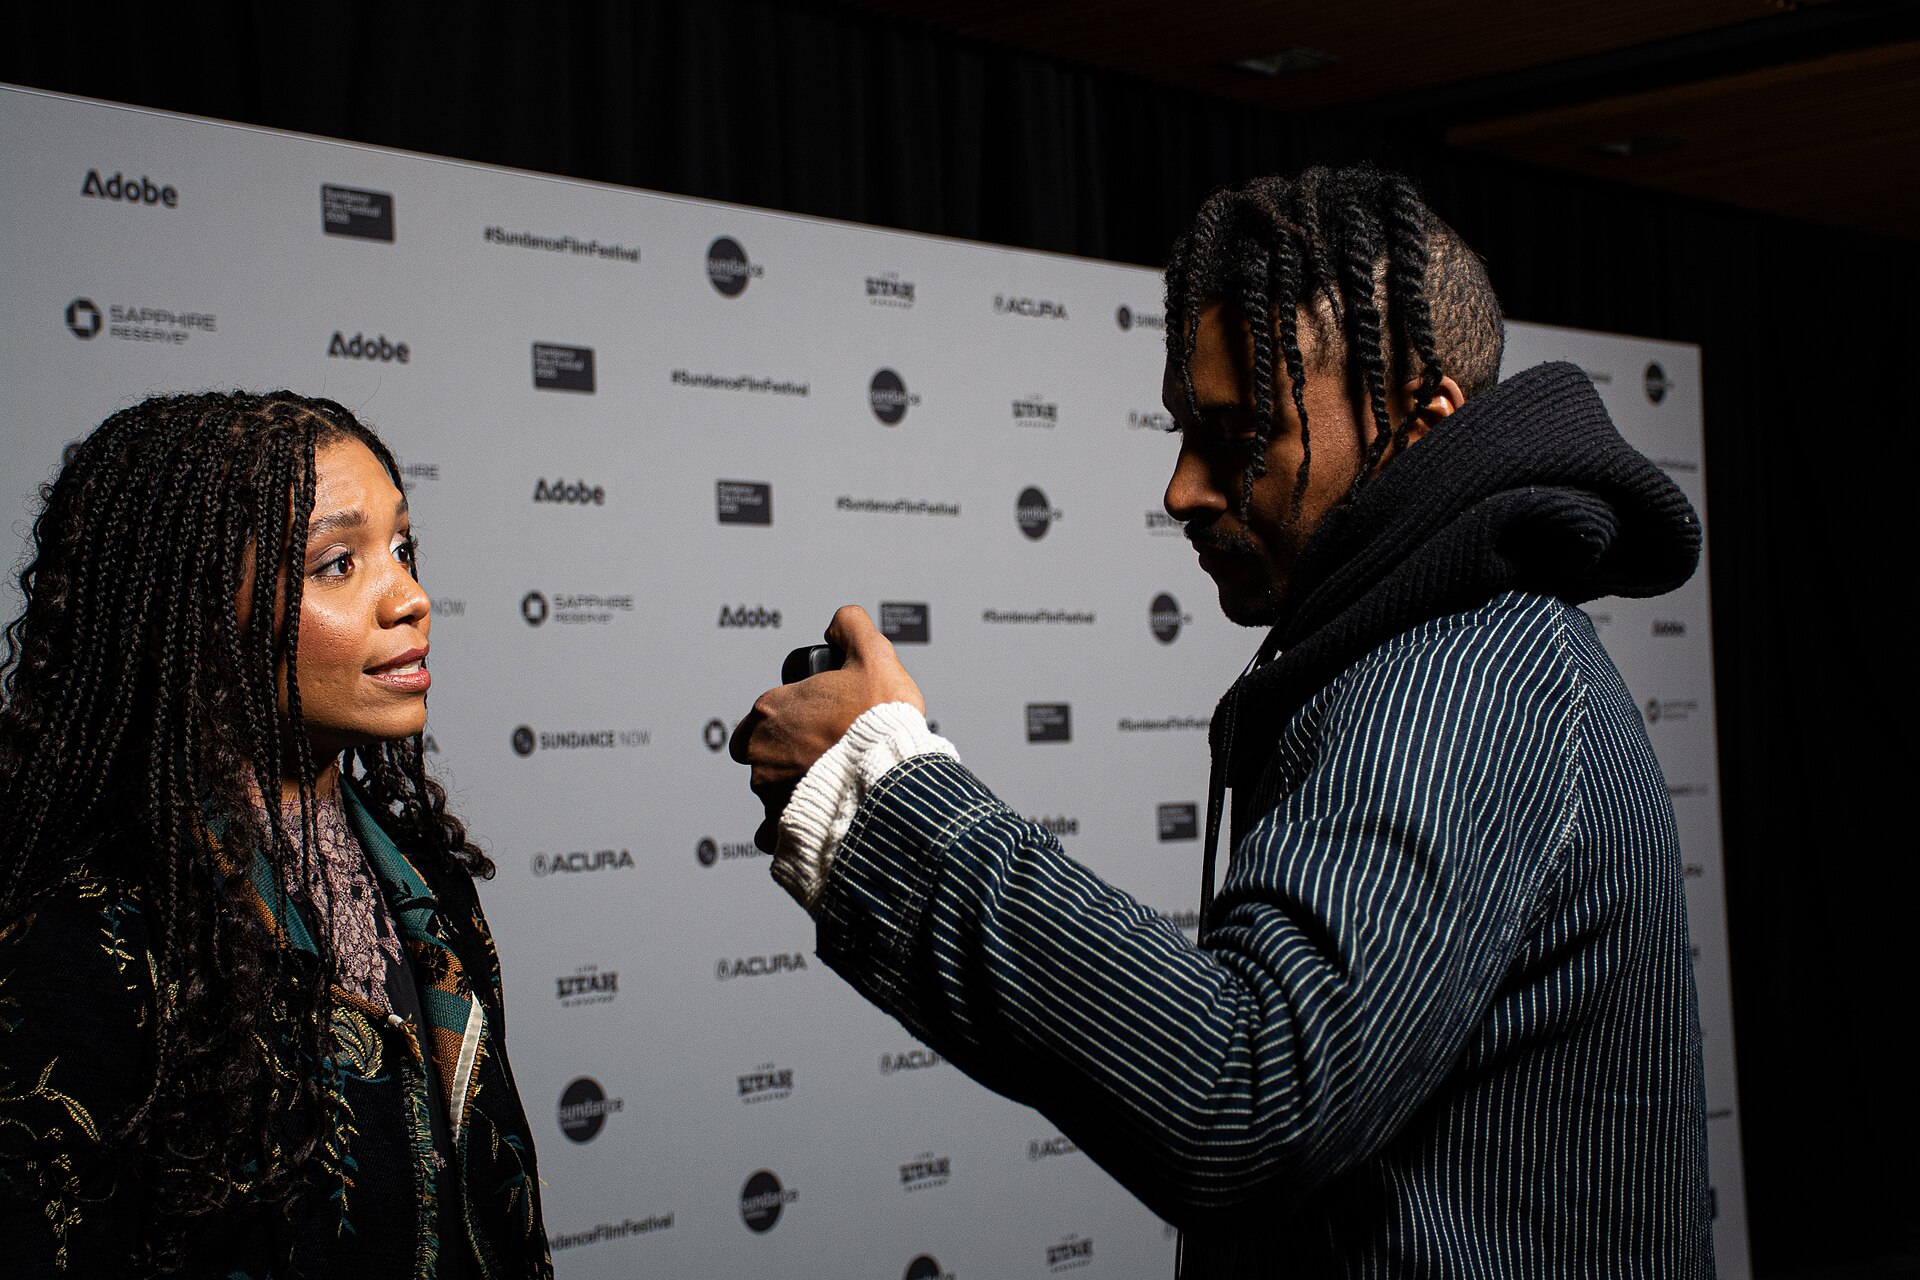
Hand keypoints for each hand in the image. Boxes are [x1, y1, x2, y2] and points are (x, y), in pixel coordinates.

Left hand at [730, 605, 925, 851]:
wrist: (895, 782)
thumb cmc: (881, 723)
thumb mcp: (873, 654)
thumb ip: (851, 627)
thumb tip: (838, 624)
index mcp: (771, 711)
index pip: (766, 711)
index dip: (795, 713)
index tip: (820, 720)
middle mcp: (760, 753)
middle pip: (763, 750)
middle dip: (788, 751)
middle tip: (824, 751)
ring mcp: (769, 794)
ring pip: (770, 788)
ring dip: (792, 786)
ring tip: (832, 784)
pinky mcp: (780, 830)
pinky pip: (772, 832)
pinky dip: (787, 828)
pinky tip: (812, 819)